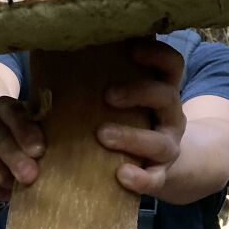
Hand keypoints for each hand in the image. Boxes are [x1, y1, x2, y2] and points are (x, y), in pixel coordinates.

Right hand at [0, 96, 44, 199]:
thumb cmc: (18, 133)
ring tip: (21, 183)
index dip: (26, 134)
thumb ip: (37, 136)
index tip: (39, 151)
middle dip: (16, 160)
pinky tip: (6, 188)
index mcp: (2, 106)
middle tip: (30, 177)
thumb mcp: (30, 126)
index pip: (13, 117)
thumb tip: (40, 157)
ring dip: (11, 182)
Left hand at [97, 39, 185, 195]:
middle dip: (138, 93)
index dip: (157, 54)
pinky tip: (122, 174)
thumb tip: (56, 52)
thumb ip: (105, 77)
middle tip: (106, 96)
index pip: (172, 65)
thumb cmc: (128, 118)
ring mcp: (168, 146)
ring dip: (132, 137)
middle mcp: (171, 116)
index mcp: (162, 90)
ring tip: (102, 135)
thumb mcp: (127, 96)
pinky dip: (141, 178)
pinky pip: (156, 179)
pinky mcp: (160, 174)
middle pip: (167, 97)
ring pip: (161, 142)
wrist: (158, 162)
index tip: (131, 49)